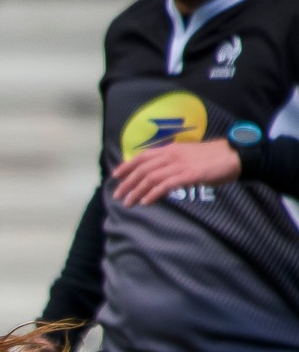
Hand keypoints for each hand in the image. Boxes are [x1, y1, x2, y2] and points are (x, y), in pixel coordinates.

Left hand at [109, 140, 239, 207]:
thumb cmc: (213, 158)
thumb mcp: (188, 156)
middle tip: (118, 195)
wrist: (235, 156)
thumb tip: (158, 176)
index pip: (142, 156)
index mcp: (170, 149)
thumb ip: (172, 163)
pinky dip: (153, 194)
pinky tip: (146, 202)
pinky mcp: (189, 175)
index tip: (115, 176)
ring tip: (128, 203)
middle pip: (142, 169)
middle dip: (127, 183)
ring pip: (150, 178)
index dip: (126, 166)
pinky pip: (165, 185)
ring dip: (136, 192)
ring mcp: (180, 165)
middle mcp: (172, 155)